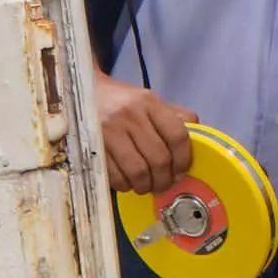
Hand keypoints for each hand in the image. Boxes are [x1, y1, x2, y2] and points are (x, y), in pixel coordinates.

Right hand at [95, 70, 196, 191]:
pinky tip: (127, 181)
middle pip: (159, 158)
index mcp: (148, 101)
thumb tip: (197, 138)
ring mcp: (109, 130)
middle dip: (164, 179)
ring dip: (145, 185)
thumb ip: (174, 117)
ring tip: (146, 185)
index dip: (184, 159)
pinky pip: (116, 176)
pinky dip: (125, 185)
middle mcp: (130, 114)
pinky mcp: (92, 146)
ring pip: (138, 171)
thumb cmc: (120, 101)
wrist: (81, 91)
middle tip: (163, 184)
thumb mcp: (149, 101)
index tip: (181, 171)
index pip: (177, 135)